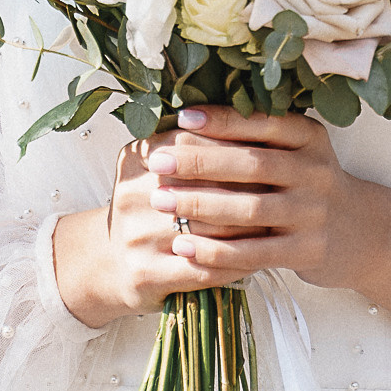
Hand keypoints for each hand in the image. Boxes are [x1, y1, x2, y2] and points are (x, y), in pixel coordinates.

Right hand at [47, 116, 271, 329]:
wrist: (105, 263)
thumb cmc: (145, 209)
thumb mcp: (154, 169)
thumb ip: (192, 143)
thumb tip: (249, 117)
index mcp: (136, 159)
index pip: (195, 142)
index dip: (235, 144)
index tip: (271, 146)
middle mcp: (132, 194)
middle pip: (206, 185)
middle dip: (249, 186)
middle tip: (285, 185)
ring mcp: (137, 236)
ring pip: (211, 229)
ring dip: (251, 228)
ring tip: (281, 222)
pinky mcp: (145, 274)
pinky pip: (204, 268)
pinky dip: (235, 264)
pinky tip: (259, 259)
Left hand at [145, 105, 390, 326]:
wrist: (367, 234)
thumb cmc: (313, 187)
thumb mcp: (300, 153)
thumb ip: (259, 139)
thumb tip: (189, 123)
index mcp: (310, 138)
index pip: (262, 123)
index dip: (222, 120)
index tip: (181, 118)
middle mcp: (315, 172)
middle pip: (252, 164)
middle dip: (200, 162)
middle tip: (158, 161)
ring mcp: (313, 213)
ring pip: (250, 209)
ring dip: (201, 205)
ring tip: (161, 202)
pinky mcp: (308, 251)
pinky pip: (255, 252)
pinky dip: (216, 251)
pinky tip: (185, 246)